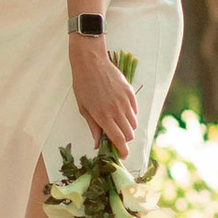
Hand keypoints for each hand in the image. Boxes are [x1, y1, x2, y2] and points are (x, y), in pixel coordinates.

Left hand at [71, 31, 138, 159]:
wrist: (91, 62)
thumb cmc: (83, 85)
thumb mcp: (83, 108)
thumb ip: (94, 127)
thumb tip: (97, 145)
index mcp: (103, 116)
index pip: (119, 140)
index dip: (122, 151)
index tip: (121, 155)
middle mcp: (117, 110)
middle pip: (129, 134)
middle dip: (124, 140)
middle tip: (116, 137)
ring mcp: (125, 101)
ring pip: (134, 124)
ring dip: (127, 127)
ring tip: (116, 121)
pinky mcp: (130, 92)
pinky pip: (135, 111)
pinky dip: (130, 115)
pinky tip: (120, 109)